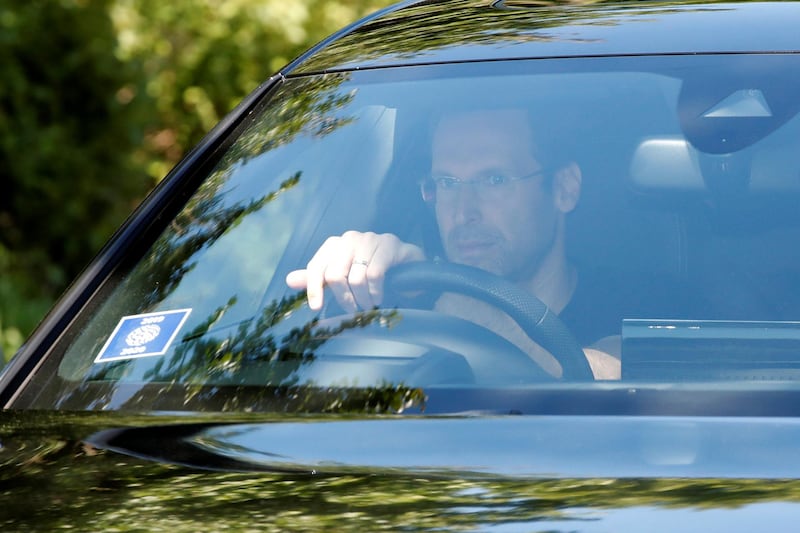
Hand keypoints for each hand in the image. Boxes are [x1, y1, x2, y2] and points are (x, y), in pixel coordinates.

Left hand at [286, 231, 424, 311]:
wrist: (405, 261)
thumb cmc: (369, 268)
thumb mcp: (342, 274)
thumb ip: (317, 278)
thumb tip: (290, 280)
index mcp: (334, 244)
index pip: (316, 267)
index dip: (314, 288)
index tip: (316, 308)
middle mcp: (349, 238)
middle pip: (334, 275)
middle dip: (344, 299)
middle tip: (353, 311)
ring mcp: (370, 239)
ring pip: (356, 278)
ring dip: (363, 299)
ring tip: (368, 306)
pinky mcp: (389, 245)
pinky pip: (375, 275)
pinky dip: (375, 293)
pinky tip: (379, 298)